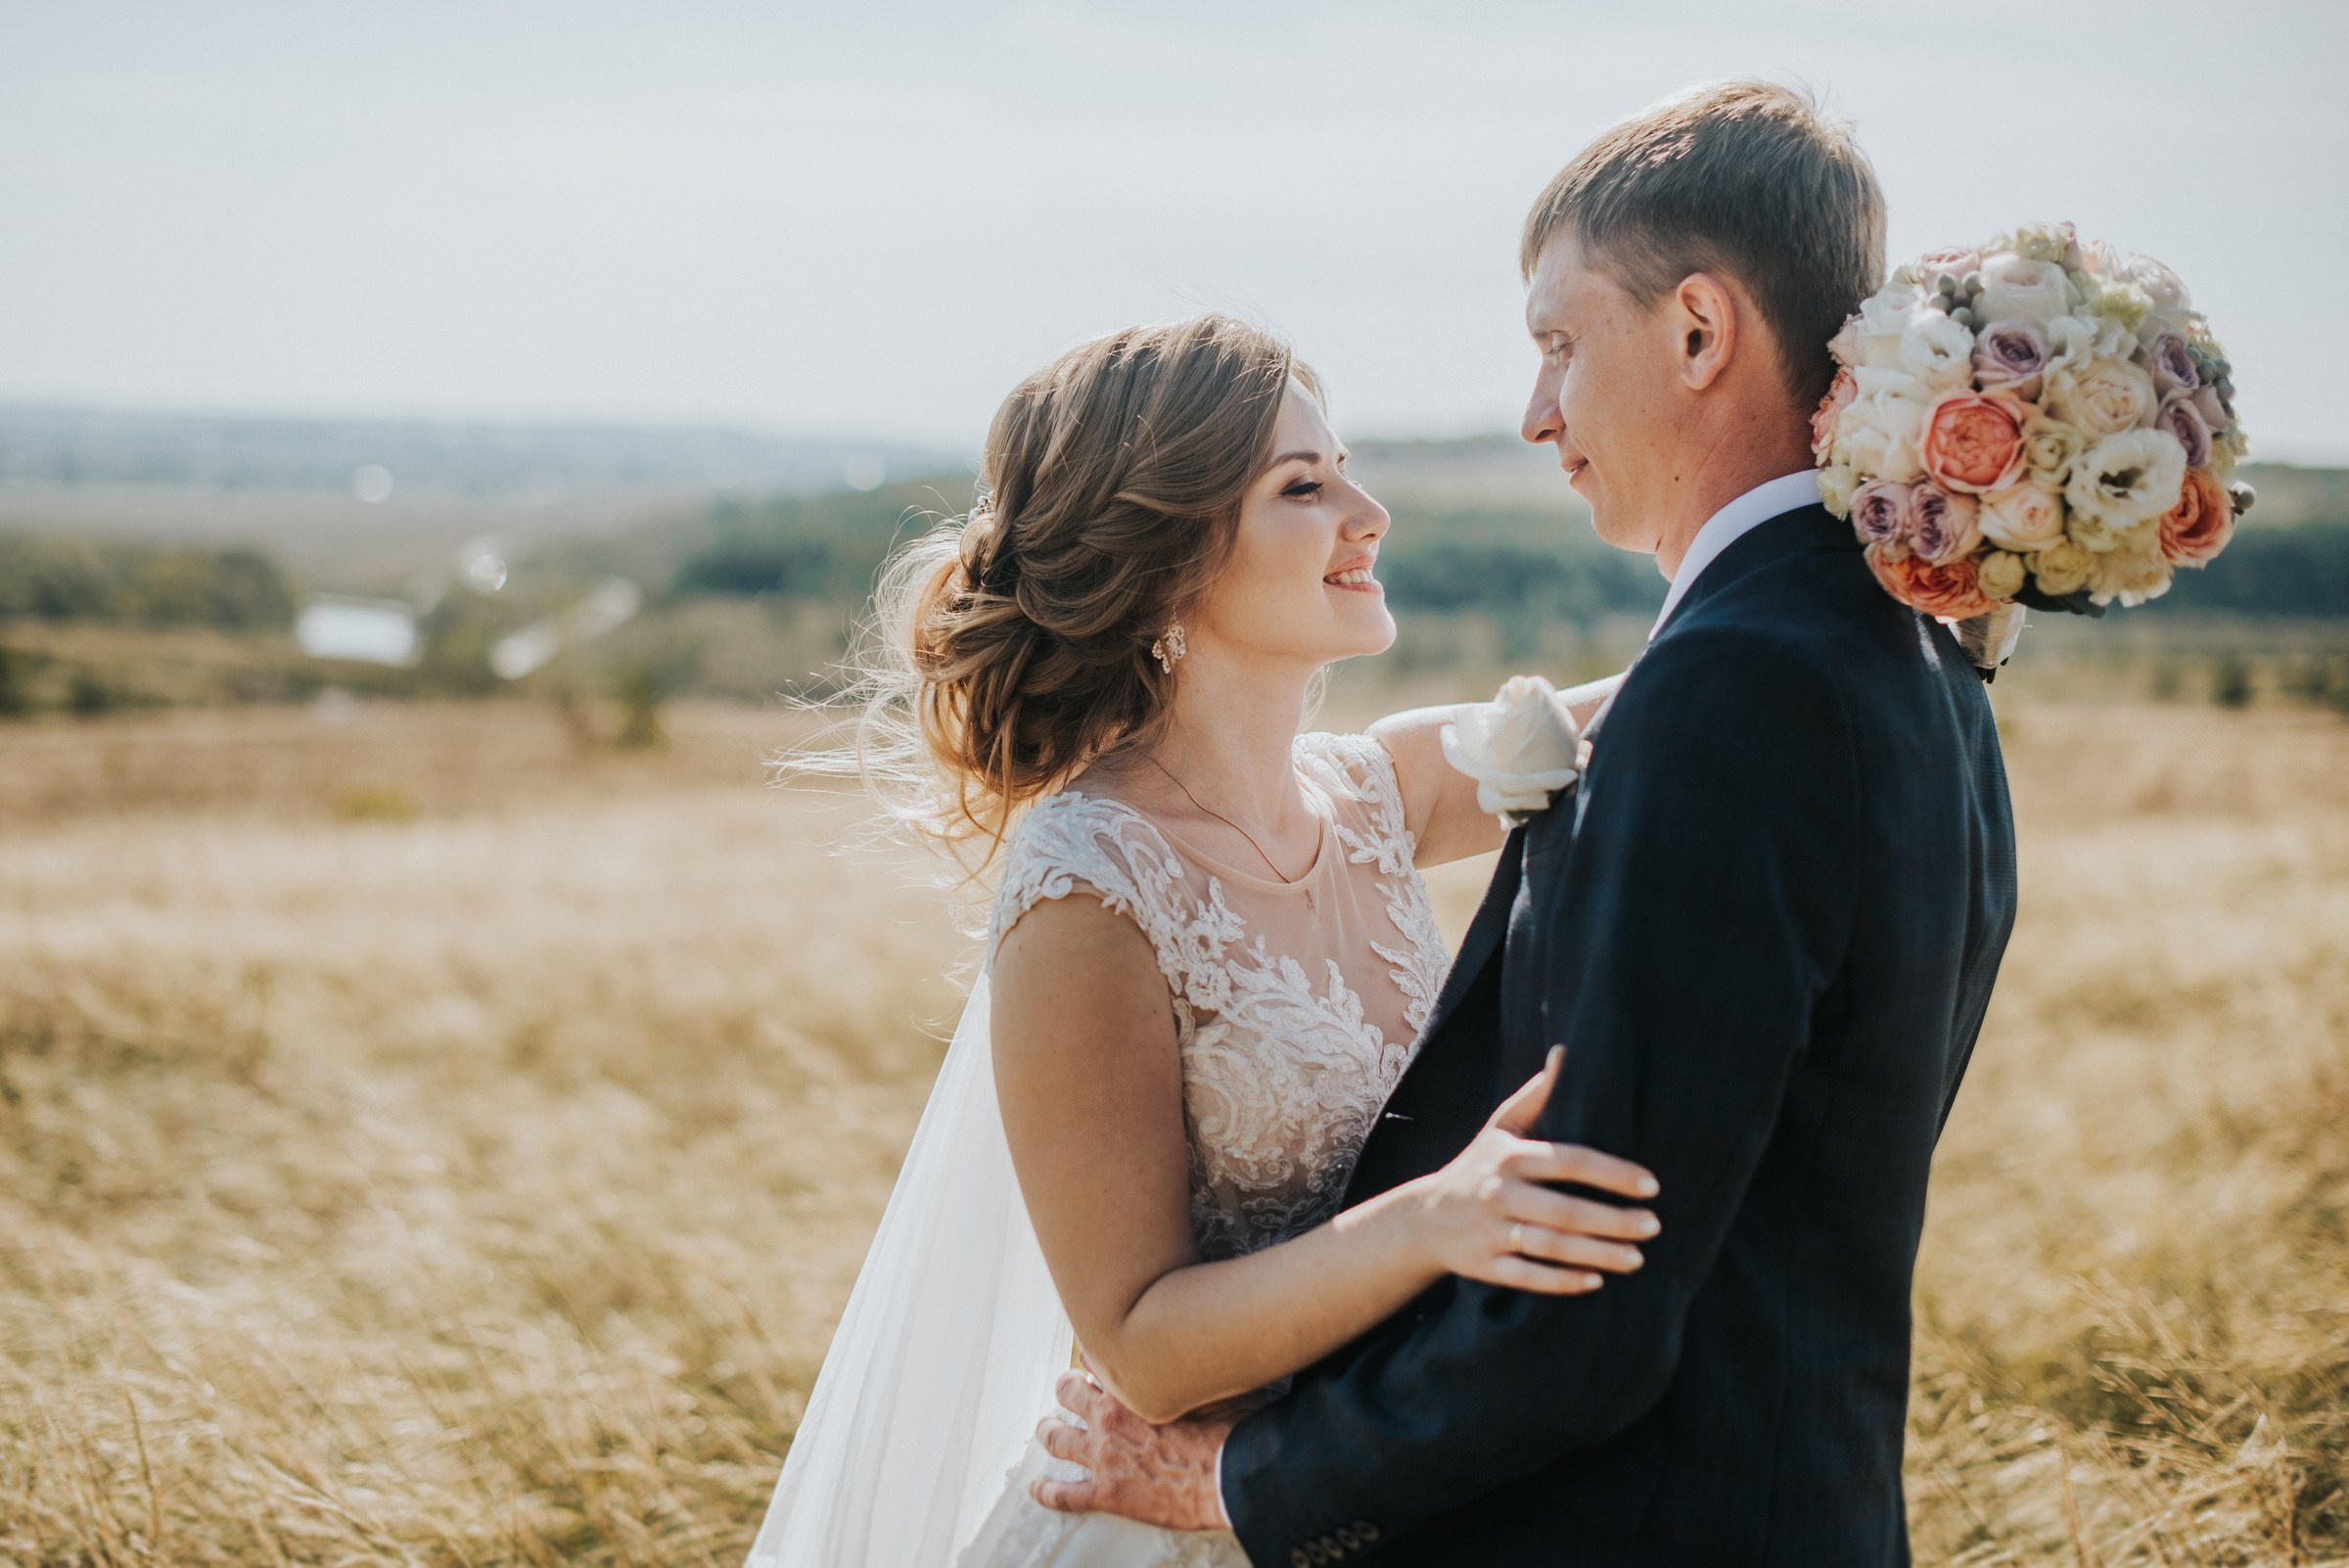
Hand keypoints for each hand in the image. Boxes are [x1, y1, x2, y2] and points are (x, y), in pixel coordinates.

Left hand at [1032, 1369, 1234, 1529]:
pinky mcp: (1106, 1493)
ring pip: (1057, 1438)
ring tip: (1045, 1429)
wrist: (1231, 1475)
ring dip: (1048, 1431)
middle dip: (1066, 1388)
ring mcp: (1103, 1456)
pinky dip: (1046, 1492)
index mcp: (1132, 1386)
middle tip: (1068, 1389)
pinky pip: (1064, 1494)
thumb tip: (1205, 1345)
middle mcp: (1109, 1417)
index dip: (1094, 1358)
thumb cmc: (1230, 1428)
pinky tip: (1036, 1489)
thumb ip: (1194, 1365)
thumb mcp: (1214, 1380)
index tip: (1098, 1361)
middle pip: (1067, 1392)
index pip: (1095, 1356)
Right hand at [1407, 1045, 1660, 1292]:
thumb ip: (1537, 1095)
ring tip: (1638, 1258)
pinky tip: (1597, 1281)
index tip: (1651, 1185)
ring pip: (1551, 1247)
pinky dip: (1563, 1282)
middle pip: (1565, 1210)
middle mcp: (1499, 1193)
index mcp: (1510, 1156)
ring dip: (1598, 1254)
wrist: (1425, 1219)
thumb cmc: (1478, 1166)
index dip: (1613, 1173)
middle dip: (1614, 1220)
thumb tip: (1566, 1053)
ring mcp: (1490, 1232)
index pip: (1569, 1161)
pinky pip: (1529, 1277)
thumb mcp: (1502, 1127)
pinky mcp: (1485, 1266)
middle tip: (1653, 1226)